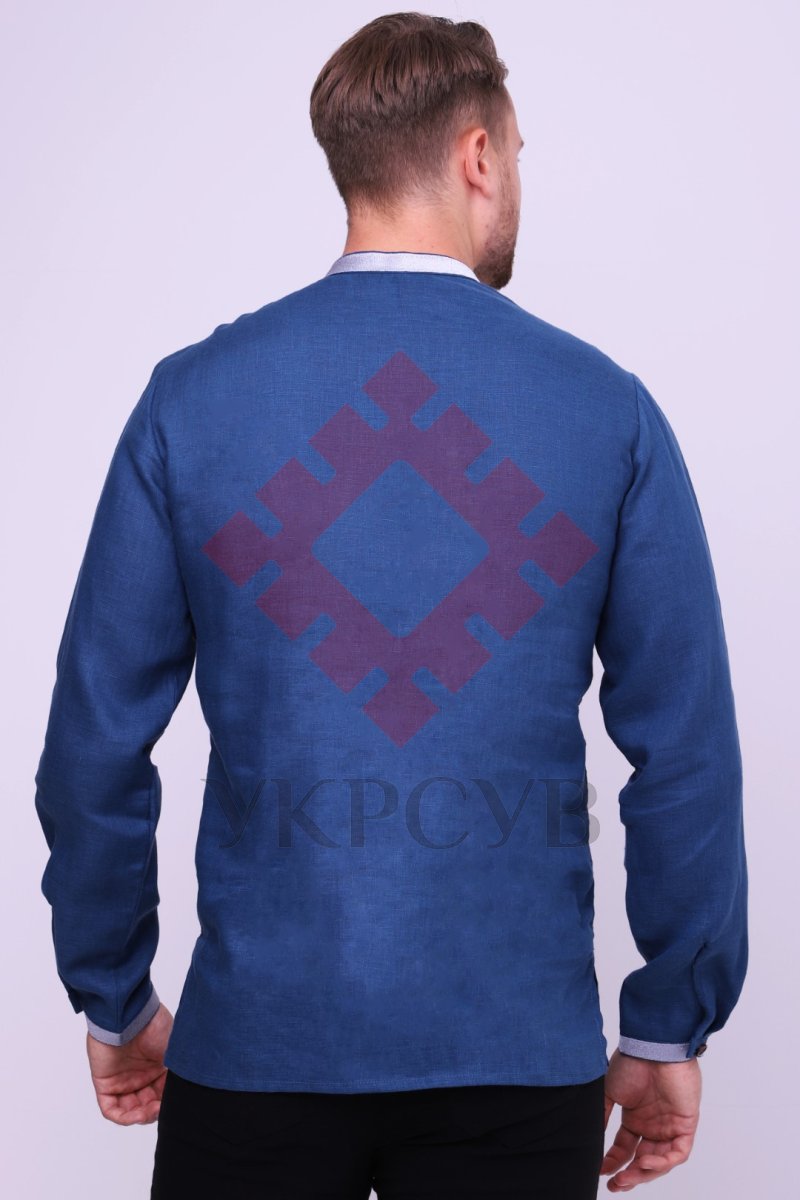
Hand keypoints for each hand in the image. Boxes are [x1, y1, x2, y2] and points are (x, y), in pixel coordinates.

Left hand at [86, 1001, 173, 1125]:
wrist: (130, 1014)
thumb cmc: (154, 1026)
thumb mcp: (174, 1051)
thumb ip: (178, 1072)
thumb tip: (189, 1091)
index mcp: (157, 1067)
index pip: (162, 1094)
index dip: (168, 1103)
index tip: (175, 1104)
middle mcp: (140, 1075)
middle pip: (147, 1105)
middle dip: (154, 1112)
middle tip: (161, 1108)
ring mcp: (121, 1080)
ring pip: (130, 1110)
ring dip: (140, 1116)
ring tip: (149, 1111)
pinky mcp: (105, 1083)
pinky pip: (111, 1109)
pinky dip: (123, 1117)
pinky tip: (136, 1114)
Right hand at [601, 1048, 701, 1190]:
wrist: (652, 1047)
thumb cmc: (632, 1063)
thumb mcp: (610, 1091)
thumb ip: (603, 1114)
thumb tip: (590, 1137)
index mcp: (636, 1118)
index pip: (626, 1148)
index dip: (614, 1162)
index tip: (601, 1171)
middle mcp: (654, 1125)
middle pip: (643, 1160)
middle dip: (630, 1175)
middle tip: (616, 1185)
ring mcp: (670, 1125)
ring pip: (661, 1161)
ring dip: (645, 1173)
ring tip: (627, 1177)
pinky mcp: (686, 1124)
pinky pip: (679, 1152)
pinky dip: (663, 1162)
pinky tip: (645, 1162)